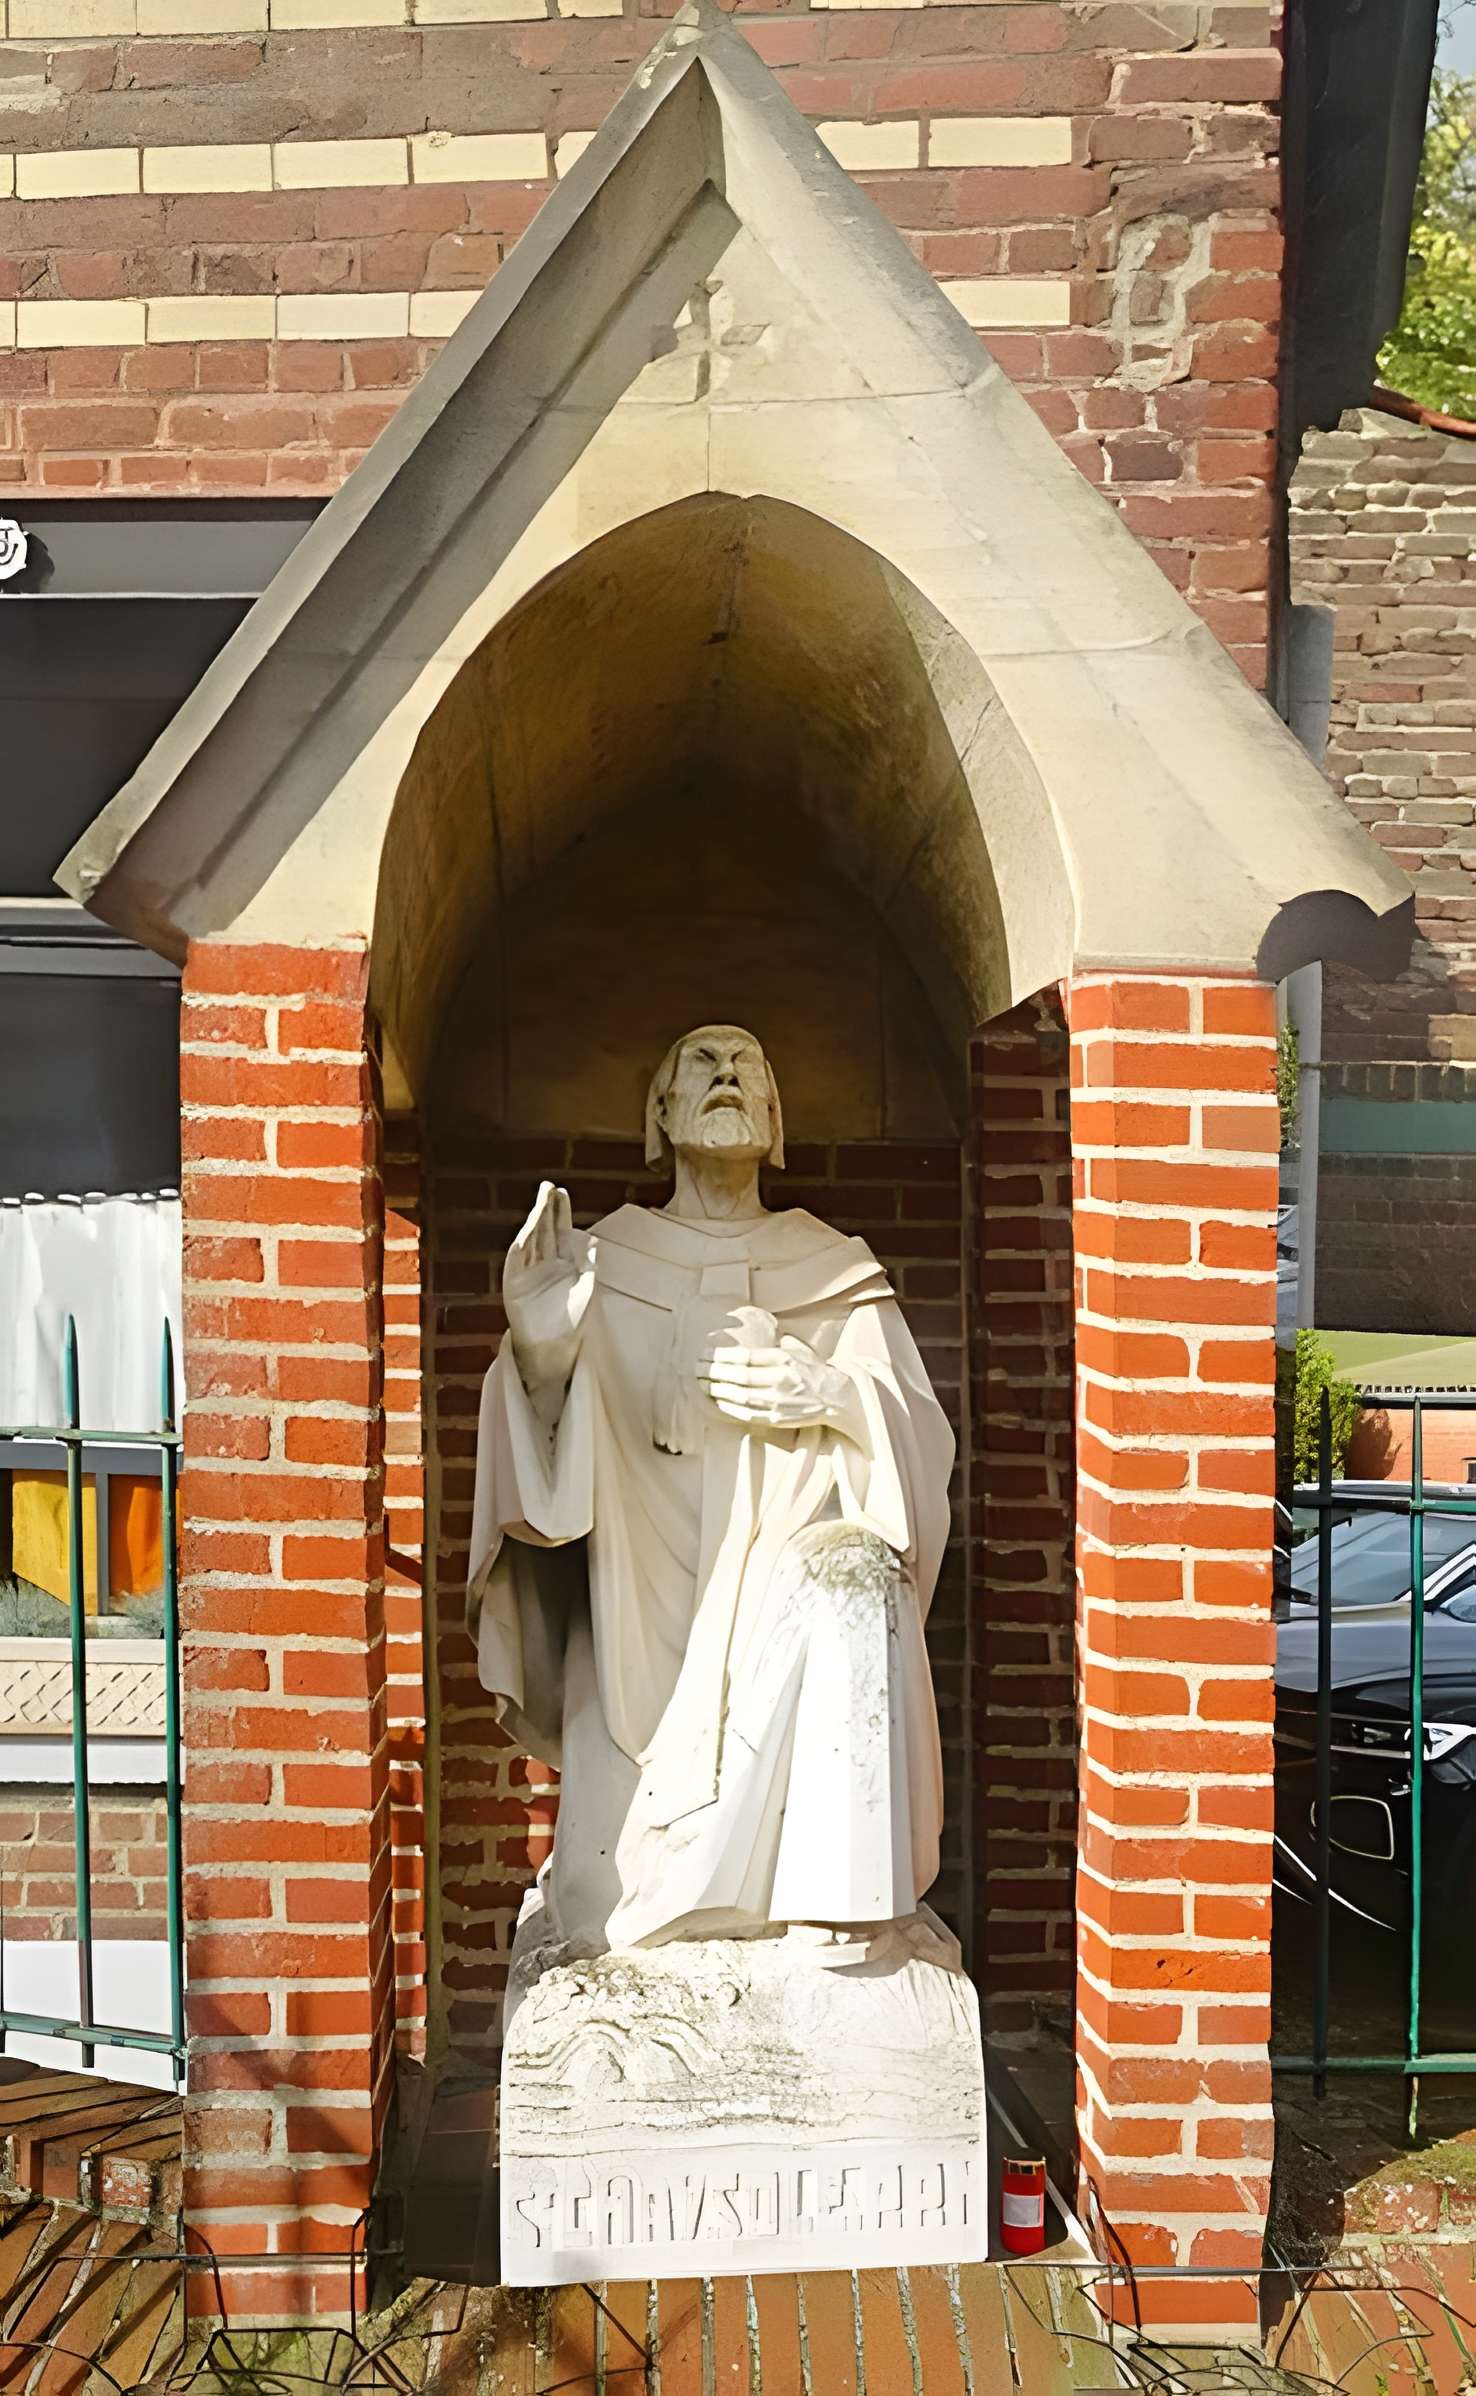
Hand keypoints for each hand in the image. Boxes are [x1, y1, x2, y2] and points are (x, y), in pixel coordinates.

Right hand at [503, 1182, 593, 1406]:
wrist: (555, 1348)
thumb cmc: (573, 1322)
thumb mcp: (587, 1290)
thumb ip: (589, 1266)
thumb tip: (594, 1242)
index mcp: (562, 1264)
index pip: (560, 1231)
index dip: (560, 1212)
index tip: (562, 1193)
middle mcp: (544, 1265)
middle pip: (544, 1231)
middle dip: (545, 1210)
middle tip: (548, 1187)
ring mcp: (527, 1274)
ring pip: (531, 1242)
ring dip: (534, 1223)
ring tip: (540, 1204)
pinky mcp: (513, 1286)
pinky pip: (517, 1262)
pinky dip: (521, 1246)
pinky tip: (526, 1231)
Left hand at [697, 1335, 856, 1434]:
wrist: (836, 1396)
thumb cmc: (813, 1370)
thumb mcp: (797, 1349)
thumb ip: (776, 1343)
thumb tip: (754, 1331)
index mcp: (783, 1359)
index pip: (744, 1357)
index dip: (721, 1356)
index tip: (705, 1354)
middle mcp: (781, 1379)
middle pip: (738, 1376)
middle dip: (713, 1372)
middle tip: (697, 1368)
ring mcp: (778, 1401)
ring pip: (739, 1396)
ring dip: (717, 1390)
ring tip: (702, 1384)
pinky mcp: (777, 1418)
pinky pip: (746, 1413)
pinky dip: (729, 1407)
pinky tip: (717, 1401)